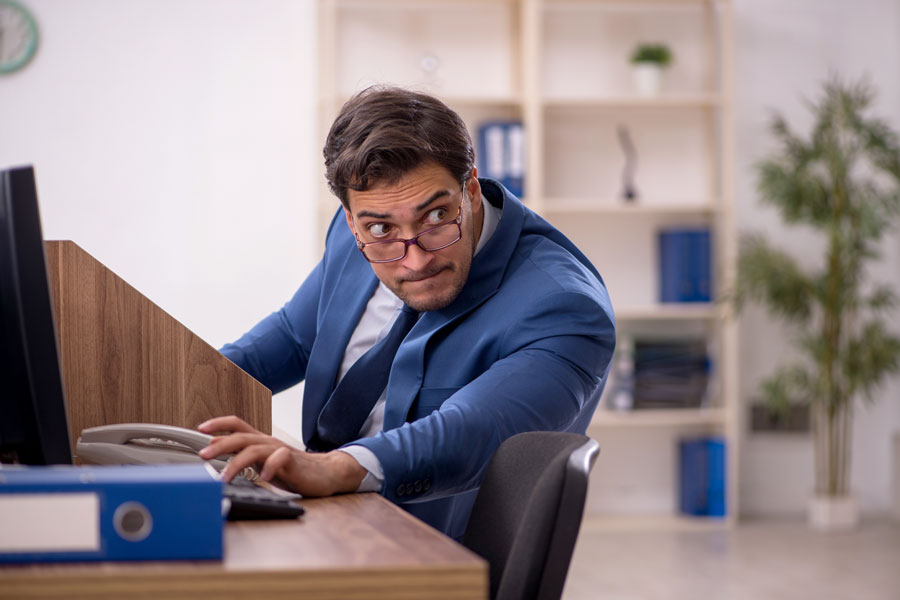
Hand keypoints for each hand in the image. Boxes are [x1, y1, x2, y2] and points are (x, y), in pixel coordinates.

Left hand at [196, 415, 365, 496]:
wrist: (324, 473)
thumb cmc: (292, 469)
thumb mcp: (262, 462)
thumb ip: (242, 455)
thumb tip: (215, 450)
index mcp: (259, 440)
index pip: (236, 424)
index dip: (218, 424)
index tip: (200, 429)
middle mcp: (268, 441)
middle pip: (241, 435)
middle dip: (220, 445)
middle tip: (203, 456)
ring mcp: (280, 450)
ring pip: (254, 449)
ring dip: (236, 463)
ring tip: (224, 477)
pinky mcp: (293, 461)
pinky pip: (279, 459)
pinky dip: (269, 468)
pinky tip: (264, 479)